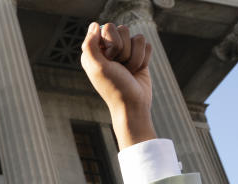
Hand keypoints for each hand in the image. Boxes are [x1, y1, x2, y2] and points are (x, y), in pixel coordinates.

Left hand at [80, 22, 154, 148]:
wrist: (132, 104)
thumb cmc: (113, 87)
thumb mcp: (97, 67)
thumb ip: (90, 45)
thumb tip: (95, 24)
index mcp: (95, 50)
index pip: (107, 27)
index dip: (111, 43)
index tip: (109, 60)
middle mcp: (109, 48)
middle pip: (123, 29)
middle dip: (124, 50)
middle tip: (119, 67)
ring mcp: (125, 51)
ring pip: (138, 37)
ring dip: (135, 57)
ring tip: (128, 71)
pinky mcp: (139, 56)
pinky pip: (147, 45)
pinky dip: (144, 59)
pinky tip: (137, 71)